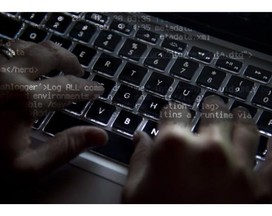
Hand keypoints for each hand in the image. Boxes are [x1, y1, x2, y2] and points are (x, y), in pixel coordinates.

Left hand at [0, 40, 107, 186]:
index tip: (97, 89)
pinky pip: (6, 48)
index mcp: (24, 100)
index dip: (87, 89)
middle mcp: (7, 75)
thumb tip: (98, 135)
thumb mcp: (25, 168)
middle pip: (50, 55)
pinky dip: (25, 51)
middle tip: (80, 71)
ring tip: (58, 61)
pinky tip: (27, 59)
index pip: (68, 88)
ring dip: (48, 52)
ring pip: (28, 45)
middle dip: (71, 61)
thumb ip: (65, 148)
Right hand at [123, 96, 271, 202]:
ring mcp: (240, 169)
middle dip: (212, 106)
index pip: (174, 112)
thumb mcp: (134, 194)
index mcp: (173, 147)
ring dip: (243, 119)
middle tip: (212, 105)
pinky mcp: (263, 192)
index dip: (173, 111)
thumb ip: (138, 160)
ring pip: (247, 128)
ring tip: (240, 115)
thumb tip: (140, 138)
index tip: (174, 114)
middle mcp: (208, 150)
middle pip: (214, 112)